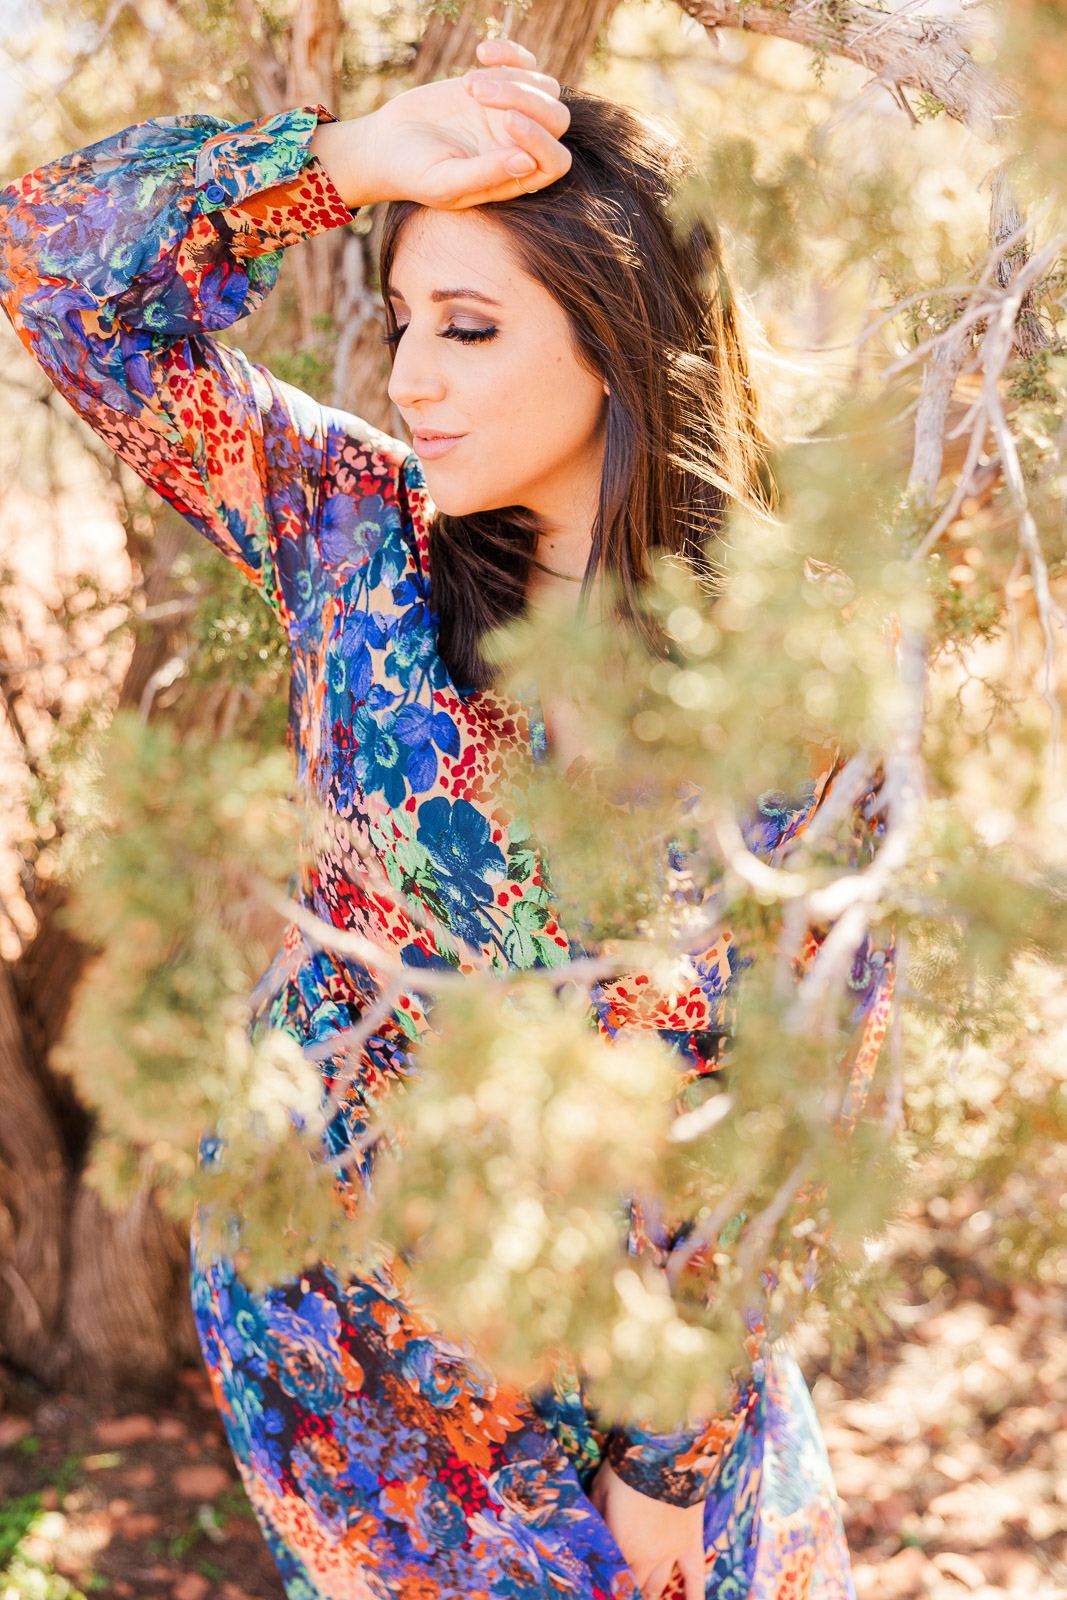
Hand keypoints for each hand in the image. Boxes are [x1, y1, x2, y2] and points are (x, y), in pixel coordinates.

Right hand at [310, 38, 570, 210]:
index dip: (541, 139)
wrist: (389, 145)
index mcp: (516, 178)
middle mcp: (522, 146)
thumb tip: (527, 161)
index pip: (555, 161)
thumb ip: (486, 176)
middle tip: (479, 95)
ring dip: (513, 78)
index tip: (506, 122)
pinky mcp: (501, 85)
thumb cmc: (415, 174)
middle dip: (525, 101)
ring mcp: (515, 113)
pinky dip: (510, 51)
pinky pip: (525, 62)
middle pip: (556, 119)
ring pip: (546, 88)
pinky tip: (481, 53)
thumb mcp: (444, 183)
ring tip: (469, 85)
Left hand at [589, 1460, 705, 1599]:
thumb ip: (596, 1516)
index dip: (605, 1586)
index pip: (612, 1579)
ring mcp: (672, 1550)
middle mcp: (648, 1555)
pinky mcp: (691, 1541)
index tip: (600, 1587)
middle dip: (626, 1590)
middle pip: (635, 1586)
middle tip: (620, 1588)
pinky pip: (695, 1575)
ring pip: (659, 1585)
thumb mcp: (601, 1489)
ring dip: (650, 1593)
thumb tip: (586, 1531)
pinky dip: (694, 1596)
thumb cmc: (628, 1467)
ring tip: (644, 1596)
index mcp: (623, 1545)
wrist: (668, 1450)